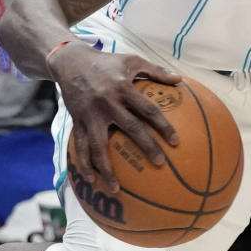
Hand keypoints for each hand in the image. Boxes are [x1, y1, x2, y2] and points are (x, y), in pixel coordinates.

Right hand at [48, 42, 181, 191]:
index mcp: (123, 88)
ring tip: (116, 189)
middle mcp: (107, 103)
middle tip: (160, 163)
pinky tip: (91, 180)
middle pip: (130, 128)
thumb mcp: (132, 61)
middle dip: (146, 147)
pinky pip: (80, 147)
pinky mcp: (77, 122)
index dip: (162, 125)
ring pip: (99, 146)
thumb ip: (156, 71)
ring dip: (107, 169)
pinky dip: (84, 164)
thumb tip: (180, 79)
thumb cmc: (107, 62)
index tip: (176, 141)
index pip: (147, 110)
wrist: (70, 62)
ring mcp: (90, 115)